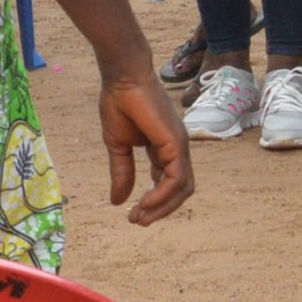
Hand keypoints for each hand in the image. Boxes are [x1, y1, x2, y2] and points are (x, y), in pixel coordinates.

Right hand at [98, 69, 194, 226]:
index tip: (132, 215)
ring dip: (162, 207)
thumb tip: (117, 202)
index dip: (153, 202)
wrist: (122, 80)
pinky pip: (176, 177)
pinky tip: (144, 202)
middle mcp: (177, 148)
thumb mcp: (118, 146)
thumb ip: (122, 172)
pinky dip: (162, 195)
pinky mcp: (176, 142)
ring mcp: (179, 145)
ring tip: (139, 217)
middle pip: (181, 189)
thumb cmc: (120, 105)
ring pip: (183, 187)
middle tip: (137, 221)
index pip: (168, 182)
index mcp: (164, 149)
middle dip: (161, 209)